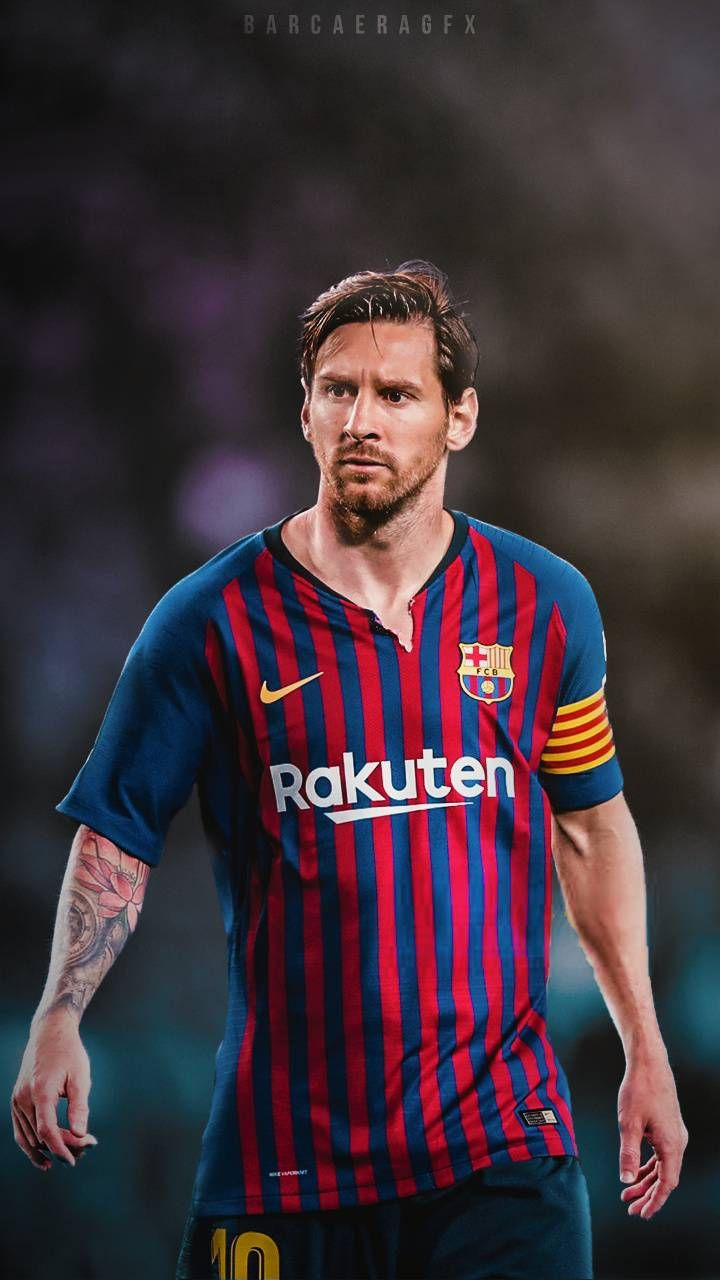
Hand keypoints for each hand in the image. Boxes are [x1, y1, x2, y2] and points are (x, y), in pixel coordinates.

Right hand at [11, 1008, 97, 1169]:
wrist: (49, 1033)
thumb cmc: (69, 1053)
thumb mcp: (81, 1077)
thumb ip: (80, 1107)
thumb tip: (80, 1135)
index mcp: (41, 1090)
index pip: (47, 1131)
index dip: (60, 1149)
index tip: (73, 1161)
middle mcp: (24, 1098)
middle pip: (40, 1136)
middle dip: (63, 1147)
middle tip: (87, 1147)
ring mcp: (17, 1100)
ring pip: (29, 1137)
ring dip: (49, 1148)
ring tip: (74, 1150)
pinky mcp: (16, 1101)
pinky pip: (21, 1131)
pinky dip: (32, 1145)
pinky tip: (45, 1158)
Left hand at [617, 1048, 687, 1218]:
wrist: (649, 1064)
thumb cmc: (639, 1090)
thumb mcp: (629, 1124)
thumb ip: (629, 1154)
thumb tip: (626, 1180)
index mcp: (671, 1145)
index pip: (667, 1183)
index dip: (655, 1201)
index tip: (642, 1214)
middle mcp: (677, 1142)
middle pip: (665, 1178)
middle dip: (648, 1195)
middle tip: (631, 1209)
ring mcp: (674, 1135)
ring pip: (662, 1167)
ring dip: (646, 1181)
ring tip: (628, 1194)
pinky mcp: (668, 1128)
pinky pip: (660, 1155)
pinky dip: (648, 1166)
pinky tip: (636, 1172)